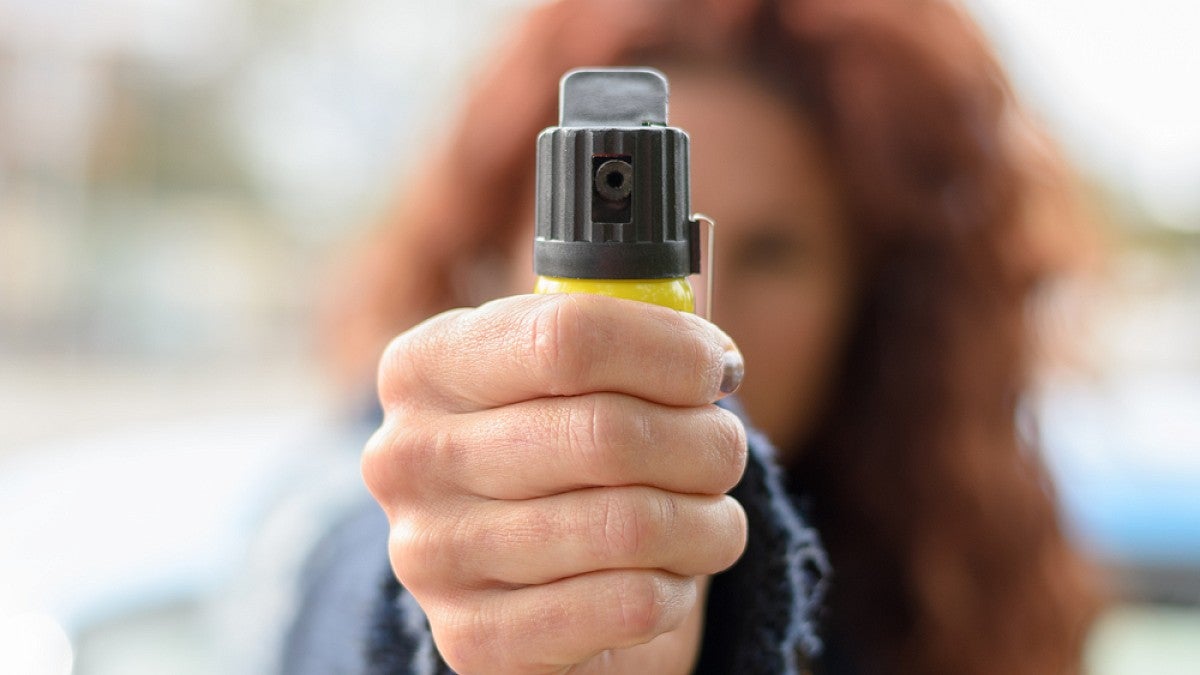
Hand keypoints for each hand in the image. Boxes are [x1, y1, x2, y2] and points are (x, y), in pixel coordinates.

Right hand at [363, 293, 748, 673]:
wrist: (510, 574)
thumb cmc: (557, 446)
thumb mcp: (567, 372)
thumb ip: (624, 335)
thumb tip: (711, 358)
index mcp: (425, 365)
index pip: (570, 338)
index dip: (672, 351)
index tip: (718, 369)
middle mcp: (409, 457)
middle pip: (608, 434)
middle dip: (705, 442)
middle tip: (724, 450)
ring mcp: (432, 555)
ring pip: (631, 524)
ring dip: (706, 520)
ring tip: (710, 514)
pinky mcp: (474, 639)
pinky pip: (628, 605)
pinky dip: (675, 588)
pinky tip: (667, 575)